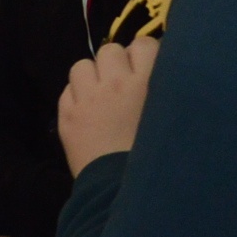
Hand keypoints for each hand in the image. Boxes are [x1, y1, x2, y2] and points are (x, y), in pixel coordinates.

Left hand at [59, 35, 159, 173]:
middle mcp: (115, 83)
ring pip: (81, 65)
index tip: (145, 70)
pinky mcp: (66, 115)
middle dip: (116, 64)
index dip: (143, 55)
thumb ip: (164, 91)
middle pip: (110, 50)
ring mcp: (87, 98)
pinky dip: (75, 97)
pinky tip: (85, 114)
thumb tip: (159, 71)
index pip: (143, 44)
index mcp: (148, 83)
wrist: (122, 192)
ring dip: (90, 76)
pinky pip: (66, 90)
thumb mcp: (170, 120)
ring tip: (98, 96)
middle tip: (122, 85)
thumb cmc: (156, 158)